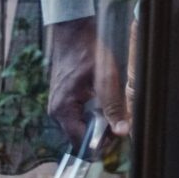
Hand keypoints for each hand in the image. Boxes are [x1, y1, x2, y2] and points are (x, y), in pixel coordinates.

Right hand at [45, 16, 129, 145]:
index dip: (100, 142)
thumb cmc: (88, 53)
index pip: (80, 142)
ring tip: (111, 109)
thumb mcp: (106, 79)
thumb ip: (113, 106)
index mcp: (63, 110)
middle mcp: (56, 111)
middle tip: (118, 121)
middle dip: (100, 133)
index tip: (117, 135)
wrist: (73, 34)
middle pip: (79, 136)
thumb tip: (122, 131)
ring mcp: (57, 106)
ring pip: (80, 126)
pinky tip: (102, 102)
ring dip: (96, 122)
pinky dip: (91, 113)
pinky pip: (77, 115)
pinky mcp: (62, 100)